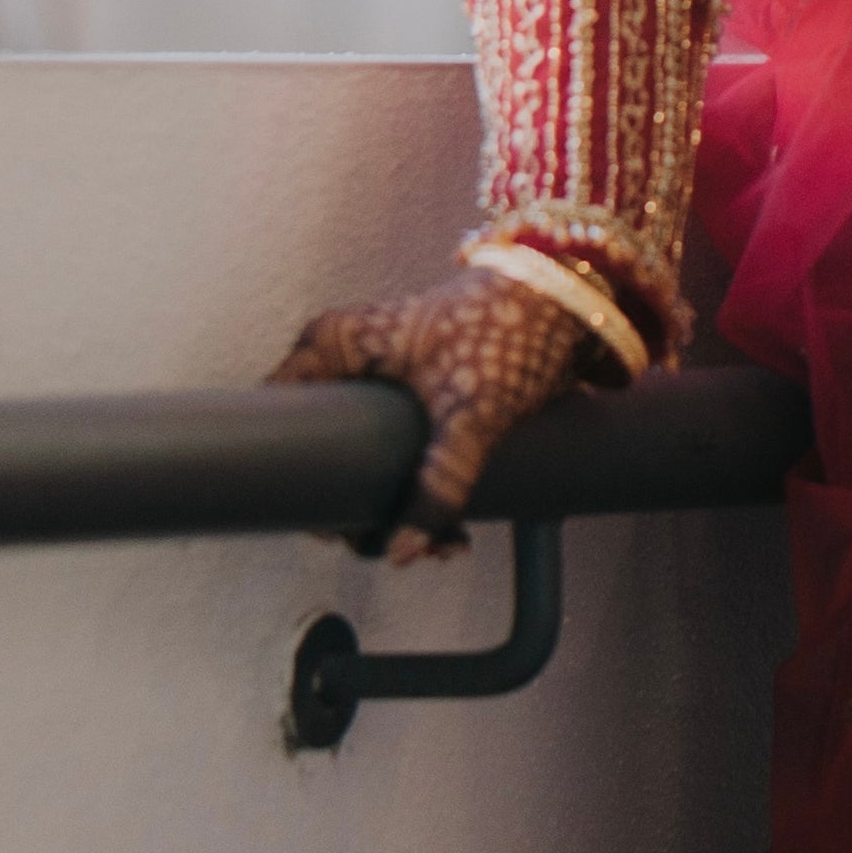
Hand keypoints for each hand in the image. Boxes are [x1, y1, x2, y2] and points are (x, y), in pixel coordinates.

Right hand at [272, 267, 599, 558]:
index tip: (335, 528)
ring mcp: (381, 381)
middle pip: (325, 453)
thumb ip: (438, 484)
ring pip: (367, 463)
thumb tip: (401, 552)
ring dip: (401, 513)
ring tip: (447, 546)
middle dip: (363, 510)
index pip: (280, 420)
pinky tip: (455, 535)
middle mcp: (347, 360)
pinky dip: (425, 495)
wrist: (572, 300)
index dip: (298, 483)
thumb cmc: (508, 331)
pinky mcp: (419, 400)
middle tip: (399, 548)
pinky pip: (402, 458)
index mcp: (334, 345)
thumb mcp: (470, 414)